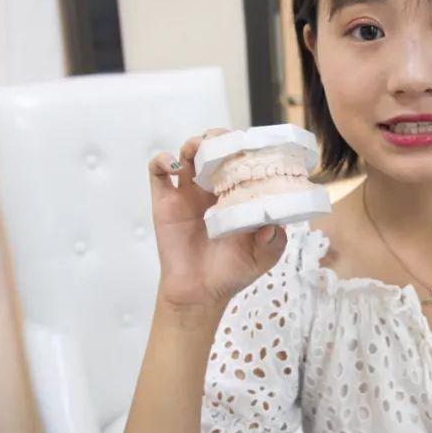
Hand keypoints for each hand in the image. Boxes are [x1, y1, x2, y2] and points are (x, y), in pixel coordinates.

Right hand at [148, 128, 286, 314]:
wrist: (200, 294)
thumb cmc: (232, 272)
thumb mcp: (263, 258)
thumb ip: (274, 241)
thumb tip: (273, 224)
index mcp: (238, 195)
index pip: (243, 161)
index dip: (248, 149)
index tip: (254, 143)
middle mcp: (214, 189)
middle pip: (215, 150)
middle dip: (221, 139)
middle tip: (225, 140)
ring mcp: (188, 193)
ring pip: (188, 154)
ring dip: (195, 144)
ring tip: (200, 148)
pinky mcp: (165, 202)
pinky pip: (158, 173)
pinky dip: (162, 161)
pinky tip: (173, 165)